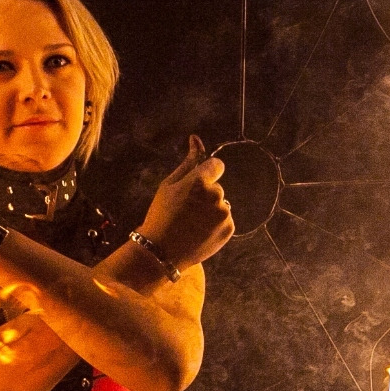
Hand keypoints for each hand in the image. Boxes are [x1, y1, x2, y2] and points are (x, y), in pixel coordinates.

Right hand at [135, 136, 234, 270]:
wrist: (162, 251)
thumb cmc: (161, 215)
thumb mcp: (168, 185)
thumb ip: (188, 162)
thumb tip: (196, 139)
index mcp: (200, 181)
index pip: (217, 166)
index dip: (206, 174)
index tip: (196, 186)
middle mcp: (216, 196)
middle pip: (216, 188)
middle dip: (205, 195)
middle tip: (186, 210)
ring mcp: (224, 214)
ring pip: (221, 204)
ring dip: (210, 210)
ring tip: (192, 224)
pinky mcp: (229, 229)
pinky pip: (225, 220)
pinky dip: (215, 225)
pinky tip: (199, 232)